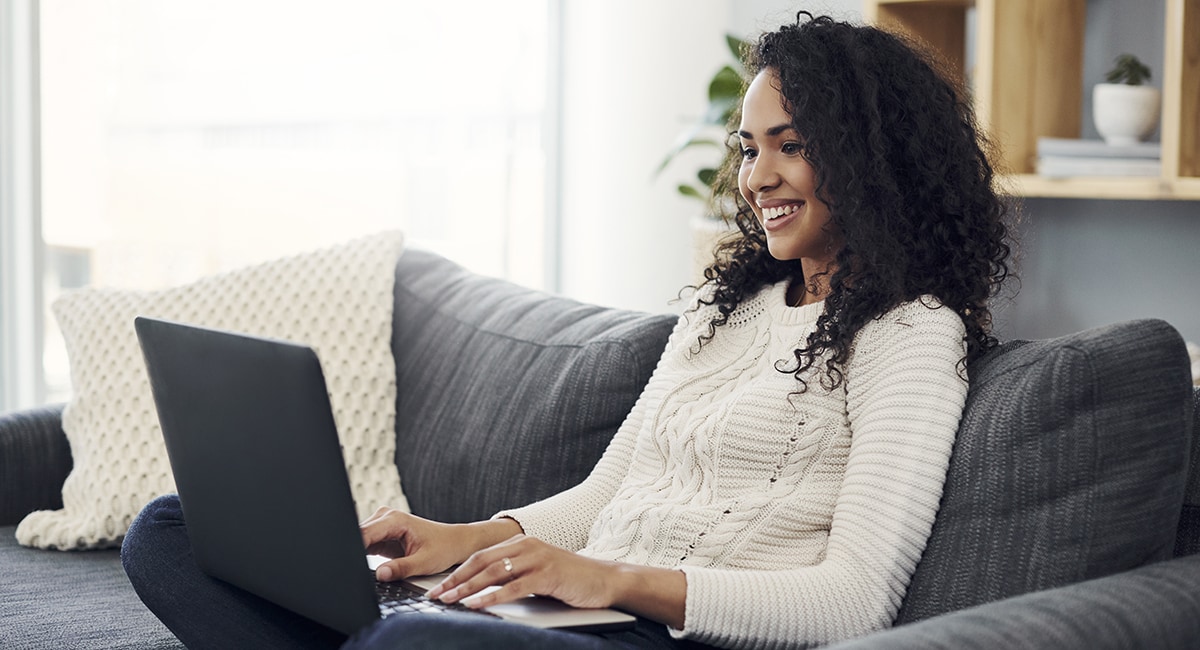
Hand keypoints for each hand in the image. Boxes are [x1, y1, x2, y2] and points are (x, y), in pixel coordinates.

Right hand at [359, 507, 519, 581]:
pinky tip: (376, 562)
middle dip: (355, 553)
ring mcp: (382, 525)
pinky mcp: (381, 535)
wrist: (455, 542)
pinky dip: (365, 555)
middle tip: (358, 571)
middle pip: (357, 535)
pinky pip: (365, 545)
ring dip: (360, 554)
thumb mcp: (424, 562)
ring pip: (359, 540)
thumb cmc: (444, 548)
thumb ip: (401, 568)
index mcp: (395, 520)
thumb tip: (380, 574)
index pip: (363, 533)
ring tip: (376, 563)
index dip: (353, 549)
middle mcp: (386, 517)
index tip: (349, 564)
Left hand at [426, 534, 623, 610]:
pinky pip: (512, 587)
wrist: (604, 579)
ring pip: (493, 573)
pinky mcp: (546, 574)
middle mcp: (526, 546)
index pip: (480, 556)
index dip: (457, 571)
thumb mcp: (535, 573)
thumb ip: (512, 576)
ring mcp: (536, 558)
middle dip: (455, 579)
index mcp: (520, 543)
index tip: (439, 587)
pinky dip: (491, 597)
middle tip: (436, 595)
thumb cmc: (569, 579)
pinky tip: (476, 605)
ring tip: (449, 600)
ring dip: (467, 588)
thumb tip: (479, 591)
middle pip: (481, 562)